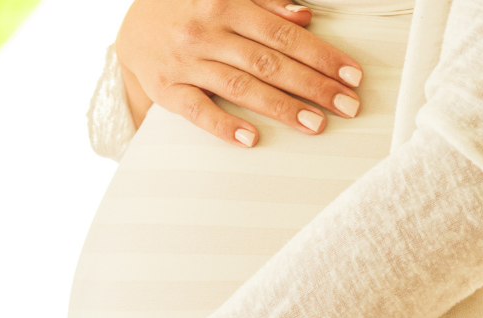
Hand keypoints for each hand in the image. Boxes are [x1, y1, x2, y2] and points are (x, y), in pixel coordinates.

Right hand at [116, 0, 363, 146]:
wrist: (130, 27)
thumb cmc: (189, 11)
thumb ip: (265, 4)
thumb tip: (305, 16)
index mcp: (226, 3)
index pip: (283, 34)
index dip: (321, 55)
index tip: (352, 76)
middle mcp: (207, 31)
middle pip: (269, 62)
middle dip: (313, 85)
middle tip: (349, 106)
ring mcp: (185, 61)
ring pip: (240, 86)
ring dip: (281, 108)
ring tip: (317, 125)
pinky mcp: (165, 88)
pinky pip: (197, 110)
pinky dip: (224, 125)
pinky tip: (251, 139)